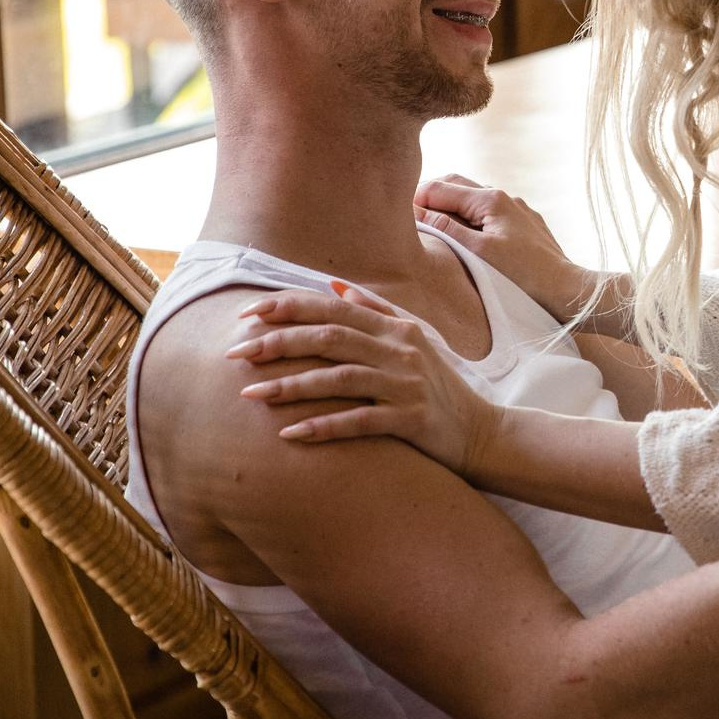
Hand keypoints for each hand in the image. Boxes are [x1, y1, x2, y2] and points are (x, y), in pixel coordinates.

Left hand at [225, 282, 500, 476]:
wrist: (484, 433)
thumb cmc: (442, 388)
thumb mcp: (416, 340)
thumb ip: (377, 311)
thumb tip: (337, 284)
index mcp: (395, 328)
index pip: (333, 308)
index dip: (288, 307)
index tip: (246, 313)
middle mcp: (400, 350)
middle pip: (329, 337)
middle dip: (277, 342)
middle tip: (234, 352)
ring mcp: (406, 384)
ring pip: (339, 377)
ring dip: (290, 385)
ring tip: (249, 394)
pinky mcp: (411, 420)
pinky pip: (360, 421)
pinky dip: (323, 426)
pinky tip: (290, 434)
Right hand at [415, 174, 621, 323]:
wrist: (567, 290)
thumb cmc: (524, 276)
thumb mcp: (478, 252)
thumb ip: (446, 228)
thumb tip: (416, 211)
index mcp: (490, 199)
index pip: (440, 187)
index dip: (415, 197)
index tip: (395, 212)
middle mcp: (504, 196)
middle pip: (456, 184)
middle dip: (430, 194)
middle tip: (407, 214)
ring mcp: (516, 208)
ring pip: (473, 197)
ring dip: (450, 205)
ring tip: (431, 224)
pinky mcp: (524, 223)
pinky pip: (489, 212)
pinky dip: (470, 216)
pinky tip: (464, 234)